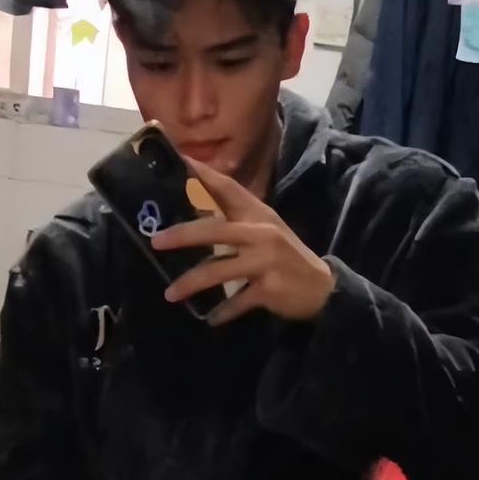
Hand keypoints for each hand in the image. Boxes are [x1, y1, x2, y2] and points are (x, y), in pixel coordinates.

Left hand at [151, 157, 335, 325]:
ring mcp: (265, 261)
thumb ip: (237, 218)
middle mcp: (261, 234)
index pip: (229, 189)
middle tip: (157, 241)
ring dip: (192, 283)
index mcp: (258, 215)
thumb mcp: (266, 229)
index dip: (205, 175)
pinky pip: (237, 302)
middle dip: (183, 235)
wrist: (321, 286)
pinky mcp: (269, 288)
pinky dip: (222, 312)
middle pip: (215, 231)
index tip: (181, 160)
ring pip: (219, 270)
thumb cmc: (286, 255)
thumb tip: (197, 211)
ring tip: (171, 294)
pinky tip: (210, 319)